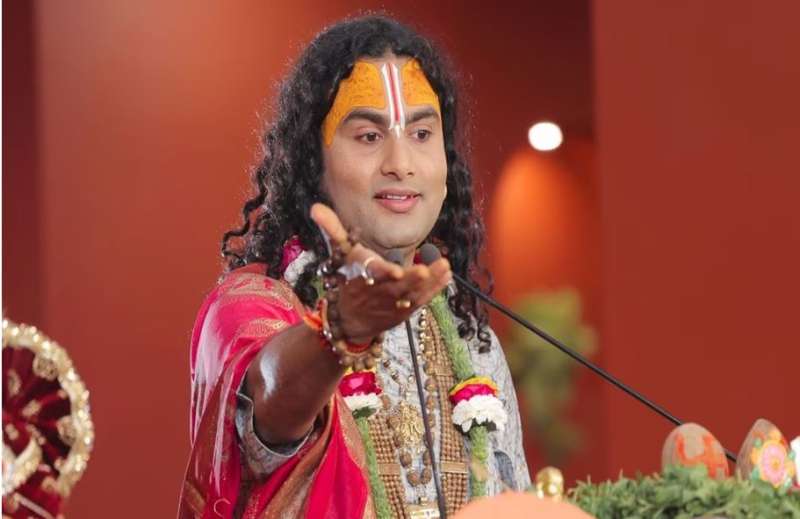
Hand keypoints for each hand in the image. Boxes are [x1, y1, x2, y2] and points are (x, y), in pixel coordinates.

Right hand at [310, 203, 451, 341]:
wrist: (349, 320)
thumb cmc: (348, 279)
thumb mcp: (339, 255)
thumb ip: (332, 230)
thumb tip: (315, 207)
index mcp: (361, 277)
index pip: (372, 275)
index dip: (384, 274)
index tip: (396, 271)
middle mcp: (378, 292)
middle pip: (395, 287)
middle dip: (410, 281)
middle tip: (425, 270)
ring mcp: (392, 303)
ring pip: (412, 294)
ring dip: (429, 282)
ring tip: (443, 267)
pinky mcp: (405, 310)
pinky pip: (421, 300)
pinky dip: (435, 289)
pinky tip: (447, 275)